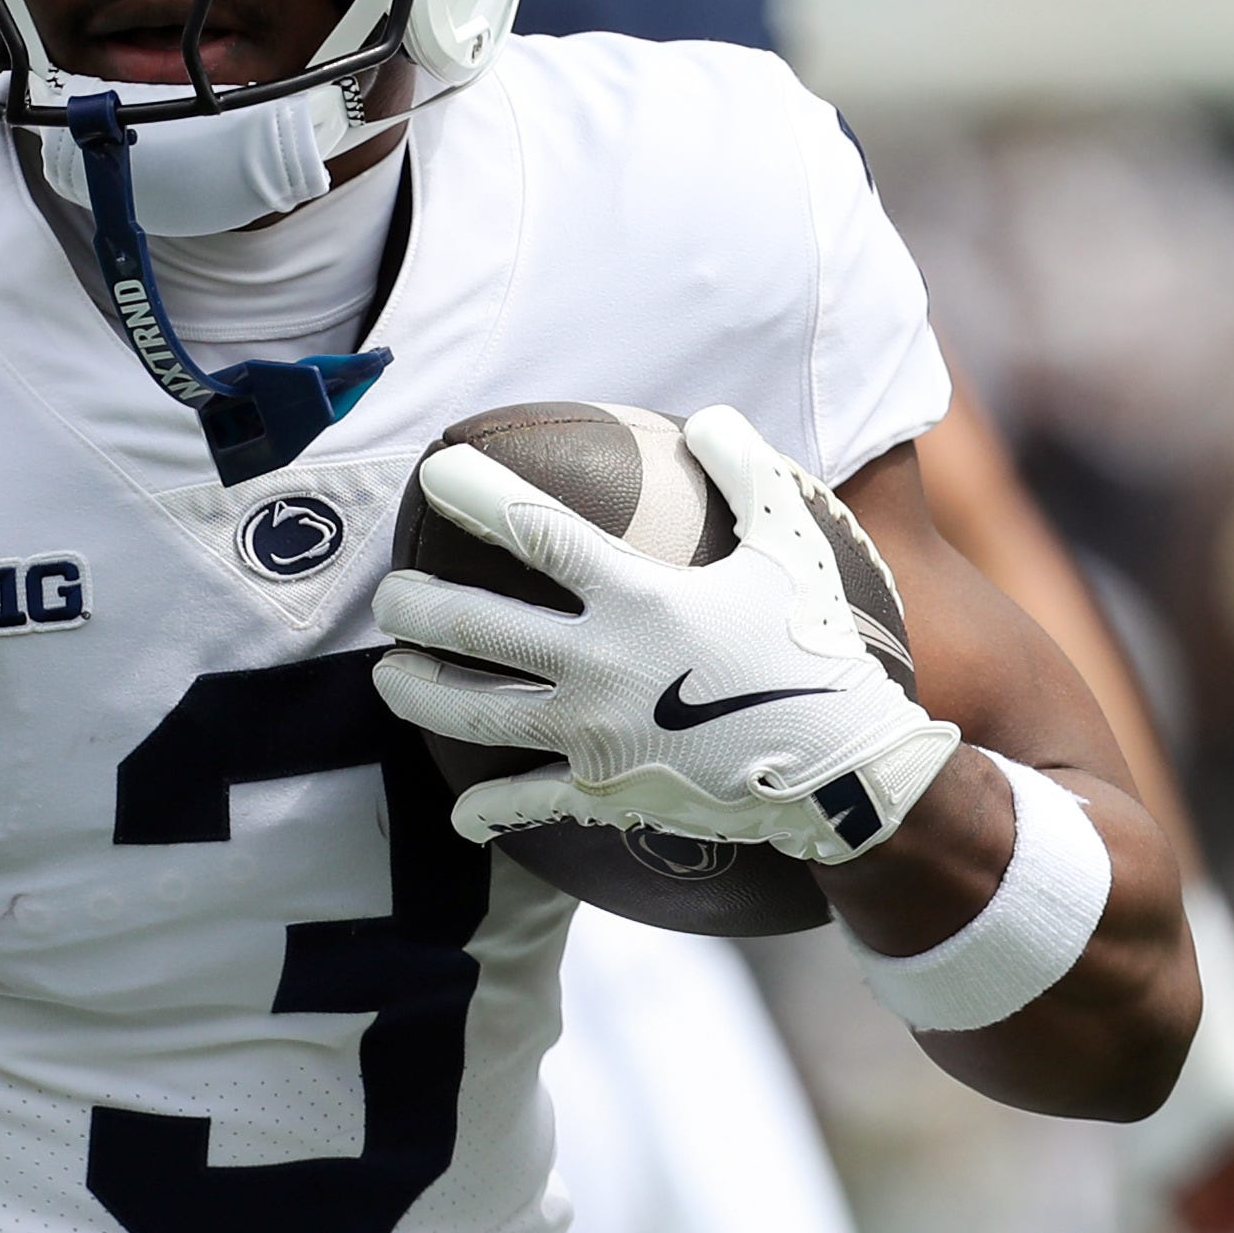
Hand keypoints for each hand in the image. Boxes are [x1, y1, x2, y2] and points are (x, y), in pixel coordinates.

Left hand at [375, 406, 960, 863]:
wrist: (844, 770)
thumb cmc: (817, 650)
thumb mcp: (791, 549)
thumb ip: (748, 474)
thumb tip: (712, 416)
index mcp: (637, 598)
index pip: (536, 533)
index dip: (477, 496)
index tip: (433, 472)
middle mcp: (598, 663)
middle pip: (475, 627)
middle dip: (416, 607)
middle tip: (390, 597)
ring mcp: (592, 732)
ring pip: (473, 713)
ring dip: (418, 693)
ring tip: (389, 677)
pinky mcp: (602, 791)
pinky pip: (525, 801)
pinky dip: (486, 810)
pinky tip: (459, 816)